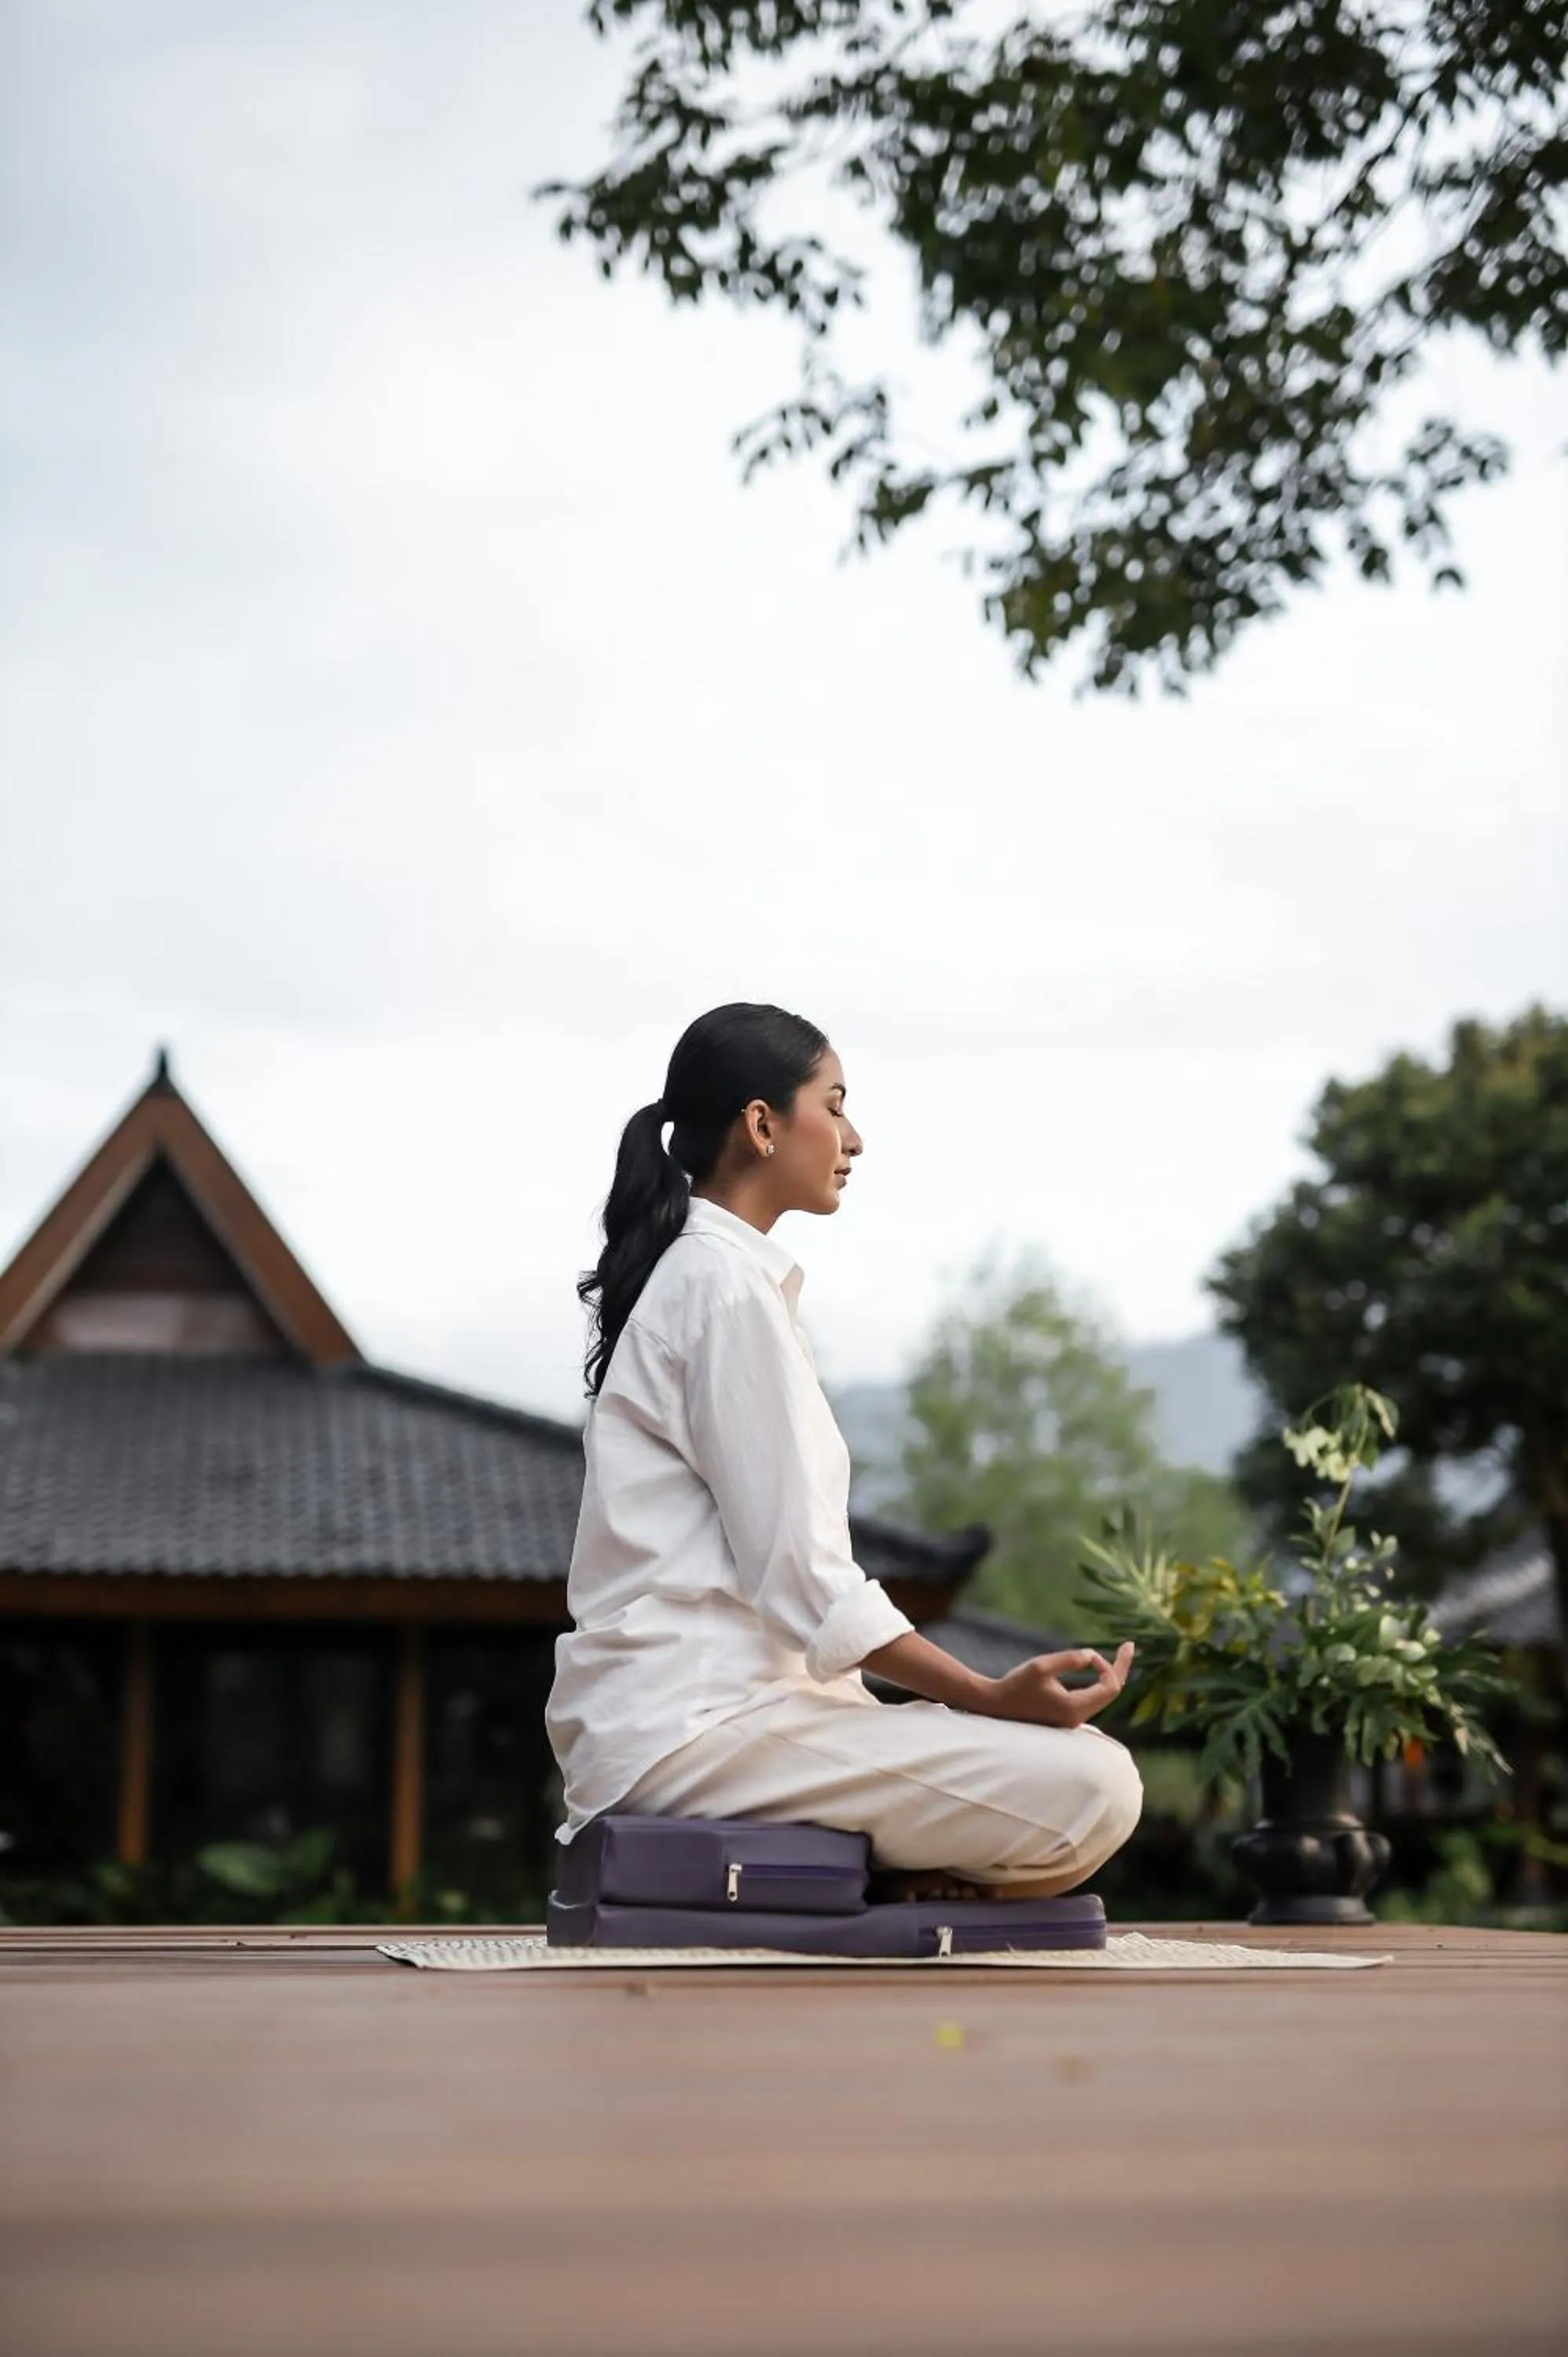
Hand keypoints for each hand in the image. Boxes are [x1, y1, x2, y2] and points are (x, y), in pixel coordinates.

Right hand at [984, 1643, 1134, 1728]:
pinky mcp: (1064, 1716)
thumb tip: (1091, 1655)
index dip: (1108, 1666)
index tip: (1089, 1653)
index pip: (1109, 1687)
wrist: (994, 1705)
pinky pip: (1091, 1699)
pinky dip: (1098, 1683)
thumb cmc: (1015, 1685)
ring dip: (1109, 1675)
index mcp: (1074, 1708)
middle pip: (1111, 1693)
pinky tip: (1098, 1671)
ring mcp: (1071, 1719)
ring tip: (1121, 1655)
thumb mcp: (1040, 1666)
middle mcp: (1077, 1718)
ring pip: (1102, 1696)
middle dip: (1120, 1668)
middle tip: (1130, 1646)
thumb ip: (1068, 1659)